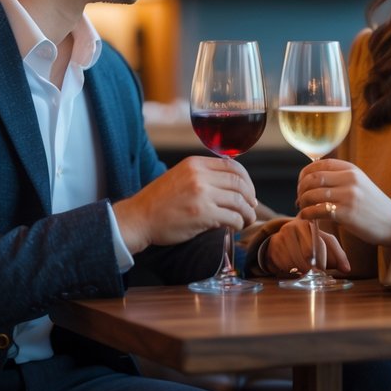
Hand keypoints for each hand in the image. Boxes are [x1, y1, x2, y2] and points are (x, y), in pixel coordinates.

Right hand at [113, 156, 257, 253]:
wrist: (138, 218)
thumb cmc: (158, 202)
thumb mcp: (180, 176)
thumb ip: (203, 176)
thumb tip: (231, 184)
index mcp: (195, 164)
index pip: (233, 166)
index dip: (246, 180)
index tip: (248, 191)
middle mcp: (200, 175)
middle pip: (239, 183)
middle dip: (250, 197)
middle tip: (251, 207)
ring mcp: (202, 194)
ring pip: (239, 201)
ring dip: (247, 212)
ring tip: (246, 220)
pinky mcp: (203, 214)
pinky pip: (232, 217)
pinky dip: (238, 223)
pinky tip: (235, 227)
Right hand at [265, 218, 349, 276]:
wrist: (284, 242)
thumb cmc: (309, 243)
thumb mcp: (326, 245)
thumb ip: (338, 255)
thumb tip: (347, 269)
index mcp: (309, 223)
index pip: (319, 244)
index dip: (322, 260)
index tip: (322, 268)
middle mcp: (294, 226)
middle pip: (307, 254)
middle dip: (312, 266)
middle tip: (314, 271)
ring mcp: (281, 235)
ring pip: (295, 260)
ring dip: (301, 269)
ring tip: (304, 270)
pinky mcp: (273, 245)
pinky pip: (284, 263)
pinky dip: (290, 269)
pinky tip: (293, 267)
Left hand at [296, 159, 390, 246]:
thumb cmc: (371, 205)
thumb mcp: (358, 183)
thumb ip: (338, 177)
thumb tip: (310, 178)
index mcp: (351, 169)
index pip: (319, 164)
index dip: (304, 174)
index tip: (301, 185)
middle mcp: (349, 179)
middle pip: (312, 178)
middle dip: (301, 189)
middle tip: (300, 199)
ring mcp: (348, 196)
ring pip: (312, 194)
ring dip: (302, 203)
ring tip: (303, 209)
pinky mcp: (346, 214)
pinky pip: (317, 211)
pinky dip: (307, 214)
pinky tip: (307, 218)